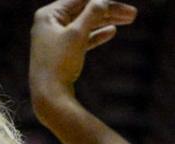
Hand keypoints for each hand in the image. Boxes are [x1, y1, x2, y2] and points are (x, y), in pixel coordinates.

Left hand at [30, 0, 135, 114]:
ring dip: (107, 21)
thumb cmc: (60, 63)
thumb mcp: (78, 33)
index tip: (120, 4)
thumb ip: (93, 12)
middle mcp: (48, 24)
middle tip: (133, 14)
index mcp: (48, 15)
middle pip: (84, 10)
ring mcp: (53, 38)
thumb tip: (103, 0)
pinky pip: (81, 38)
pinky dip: (96, 35)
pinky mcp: (59, 53)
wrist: (49, 96)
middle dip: (109, 10)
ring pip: (85, 24)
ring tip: (130, 19)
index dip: (102, 1)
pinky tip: (111, 32)